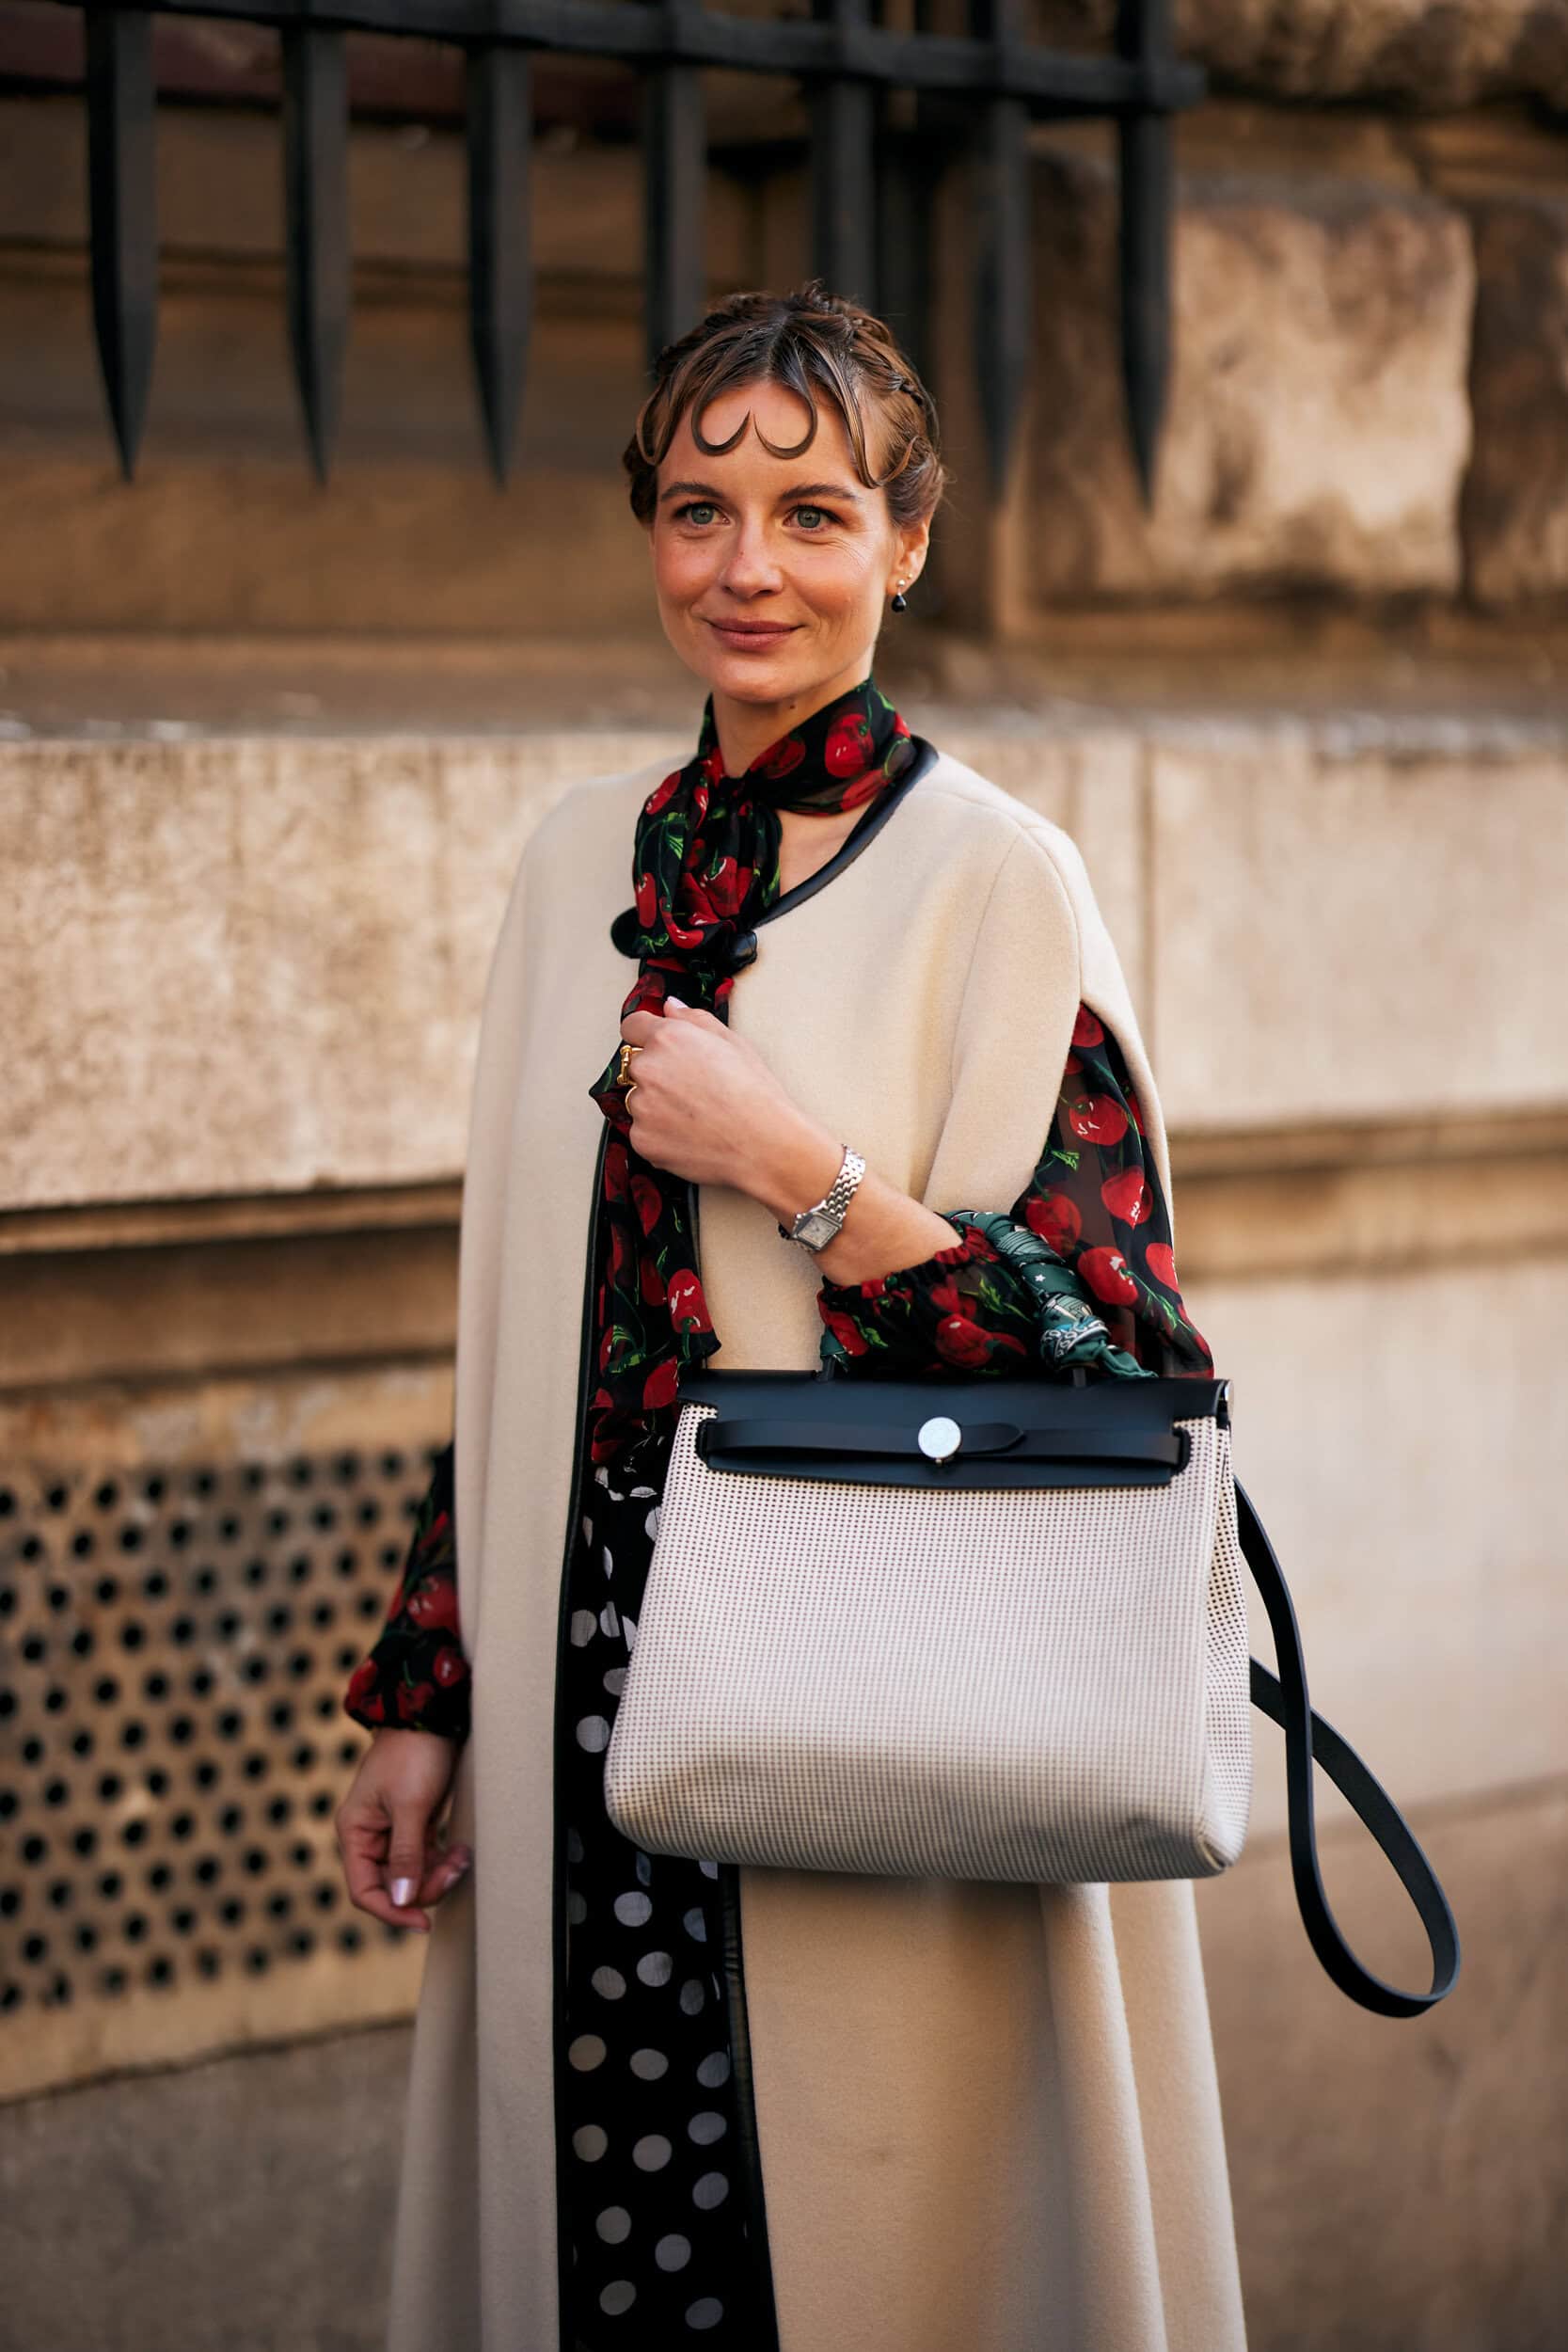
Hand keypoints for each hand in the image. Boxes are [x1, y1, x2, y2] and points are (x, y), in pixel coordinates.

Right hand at [335, 1726, 470, 1934]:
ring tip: (462, 1858)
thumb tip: (401, 1899)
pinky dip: (443, 1861)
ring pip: (412, 1874)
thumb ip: (405, 1854)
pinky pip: (425, 1858)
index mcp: (355, 1832)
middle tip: (455, 1871)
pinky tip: (461, 1853)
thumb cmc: (414, 1755)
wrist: (430, 1715)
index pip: (363, 1890)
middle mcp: (369, 1836)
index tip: (422, 1922)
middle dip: (425, 1886)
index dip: (391, 1911)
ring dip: (439, 1873)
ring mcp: (392, 1832)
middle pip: (392, 1886)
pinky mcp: (414, 1824)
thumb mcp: (410, 1806)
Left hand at [618, 997, 802, 1190]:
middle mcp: (648, 1069)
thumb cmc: (755, 1094)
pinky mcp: (642, 1139)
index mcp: (668, 1038)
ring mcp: (642, 1107)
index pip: (632, 1026)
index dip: (647, 1035)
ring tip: (696, 1116)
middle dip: (657, 1073)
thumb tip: (671, 1007)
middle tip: (693, 1089)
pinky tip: (692, 1135)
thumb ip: (694, 1019)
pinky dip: (660, 1134)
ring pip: (639, 1100)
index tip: (660, 1047)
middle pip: (636, 1066)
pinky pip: (643, 1131)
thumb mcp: (733, 1043)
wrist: (764, 1144)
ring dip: (657, 1105)